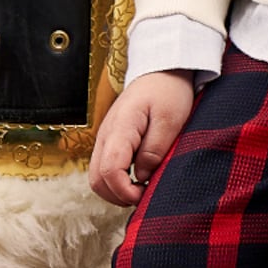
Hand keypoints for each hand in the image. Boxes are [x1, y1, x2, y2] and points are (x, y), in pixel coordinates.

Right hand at [88, 71, 193, 206]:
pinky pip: (104, 166)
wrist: (161, 71)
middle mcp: (107, 133)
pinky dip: (116, 180)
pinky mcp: (111, 139)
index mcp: (121, 127)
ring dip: (116, 189)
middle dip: (118, 195)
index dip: (125, 191)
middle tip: (144, 195)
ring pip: (97, 175)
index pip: (109, 171)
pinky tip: (136, 177)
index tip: (146, 193)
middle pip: (96, 178)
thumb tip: (140, 177)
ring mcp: (106, 136)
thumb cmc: (168, 92)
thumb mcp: (170, 120)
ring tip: (142, 188)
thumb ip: (154, 150)